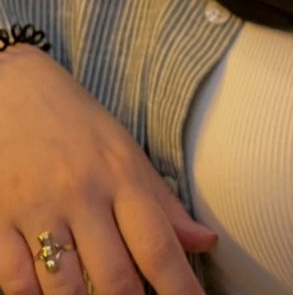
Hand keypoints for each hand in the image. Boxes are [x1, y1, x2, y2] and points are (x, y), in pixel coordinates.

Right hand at [0, 45, 215, 294]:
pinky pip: (16, 282)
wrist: (11, 86)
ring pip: (65, 289)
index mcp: (121, 173)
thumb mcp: (124, 150)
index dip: (179, 287)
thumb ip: (161, 201)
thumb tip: (204, 241)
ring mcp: (37, 208)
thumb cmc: (74, 121)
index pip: (158, 244)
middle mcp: (82, 193)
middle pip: (114, 277)